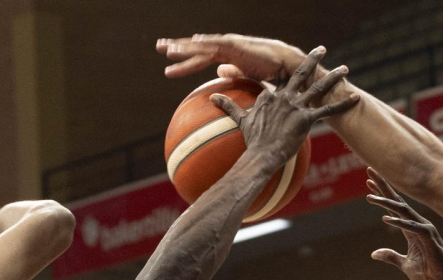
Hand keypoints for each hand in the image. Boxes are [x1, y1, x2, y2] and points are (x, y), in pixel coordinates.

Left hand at [157, 34, 307, 83]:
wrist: (284, 65)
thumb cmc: (267, 69)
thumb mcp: (244, 73)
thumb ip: (231, 71)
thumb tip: (219, 73)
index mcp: (225, 53)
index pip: (200, 55)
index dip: (185, 56)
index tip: (169, 58)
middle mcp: (224, 46)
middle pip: (197, 47)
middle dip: (178, 47)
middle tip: (158, 47)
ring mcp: (229, 44)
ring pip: (203, 46)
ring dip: (185, 48)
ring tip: (168, 50)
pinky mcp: (237, 46)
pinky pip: (217, 45)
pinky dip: (205, 43)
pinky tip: (193, 43)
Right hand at [210, 47, 357, 165]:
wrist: (261, 156)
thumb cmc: (253, 141)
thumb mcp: (241, 119)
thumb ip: (229, 106)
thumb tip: (211, 96)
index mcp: (271, 95)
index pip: (281, 81)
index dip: (289, 76)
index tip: (296, 68)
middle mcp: (284, 96)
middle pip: (300, 73)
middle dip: (312, 59)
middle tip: (322, 48)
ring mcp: (296, 106)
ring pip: (318, 87)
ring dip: (333, 77)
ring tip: (345, 68)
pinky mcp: (306, 119)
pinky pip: (328, 109)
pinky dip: (343, 104)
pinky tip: (355, 98)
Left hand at [366, 168, 442, 279]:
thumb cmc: (429, 273)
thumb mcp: (404, 264)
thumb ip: (391, 256)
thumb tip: (374, 253)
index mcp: (410, 228)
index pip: (394, 207)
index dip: (382, 194)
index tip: (369, 182)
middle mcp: (417, 224)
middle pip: (397, 201)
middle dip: (383, 187)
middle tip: (369, 172)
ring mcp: (423, 229)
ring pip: (402, 211)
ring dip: (386, 203)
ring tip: (369, 196)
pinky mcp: (429, 237)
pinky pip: (411, 227)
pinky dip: (399, 222)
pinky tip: (385, 218)